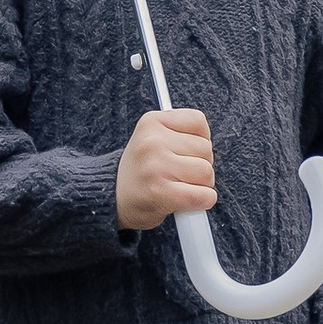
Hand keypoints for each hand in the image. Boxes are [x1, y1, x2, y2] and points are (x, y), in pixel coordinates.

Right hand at [117, 106, 216, 231]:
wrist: (113, 198)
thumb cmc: (141, 170)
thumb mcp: (152, 138)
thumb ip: (180, 134)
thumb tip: (210, 143)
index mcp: (151, 121)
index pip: (199, 121)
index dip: (199, 140)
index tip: (184, 152)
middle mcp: (152, 141)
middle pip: (206, 149)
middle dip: (200, 165)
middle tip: (179, 174)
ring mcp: (155, 166)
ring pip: (207, 172)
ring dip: (201, 185)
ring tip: (180, 186)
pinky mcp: (160, 193)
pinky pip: (202, 196)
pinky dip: (202, 201)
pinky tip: (187, 202)